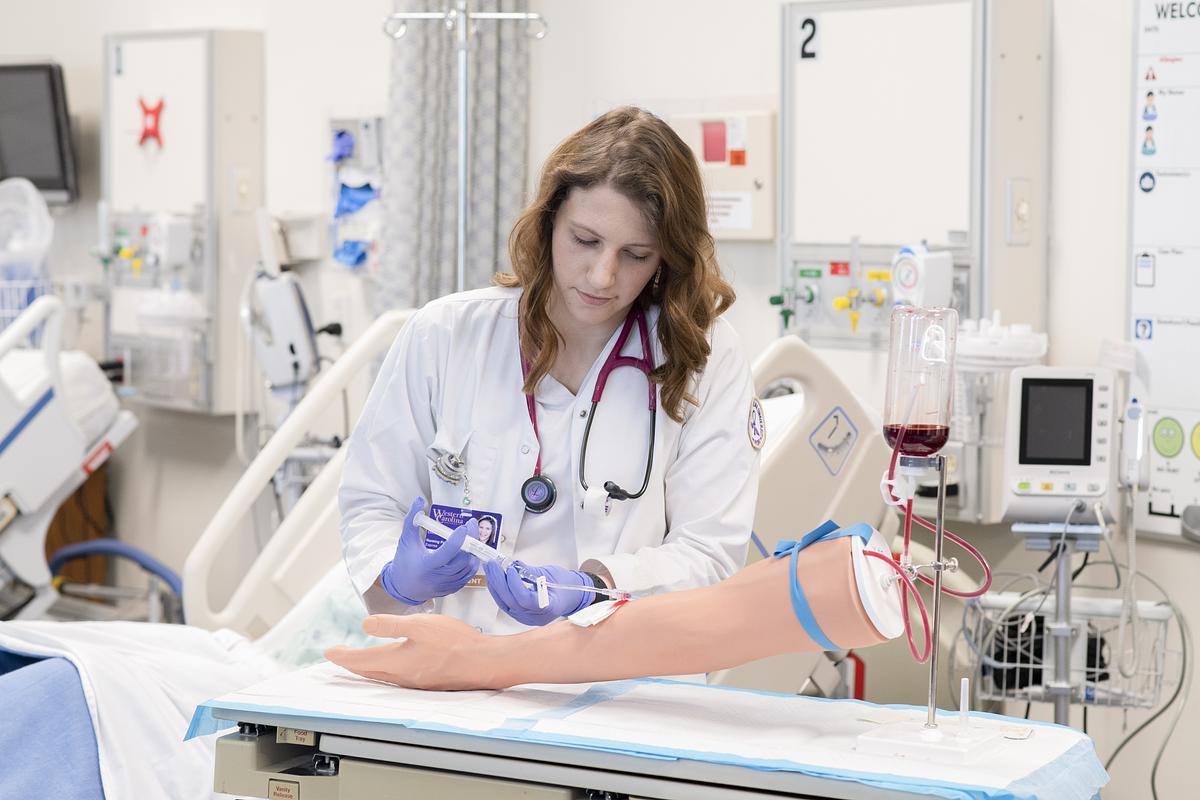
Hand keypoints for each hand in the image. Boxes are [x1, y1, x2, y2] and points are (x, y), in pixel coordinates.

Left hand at [326, 614, 500, 689]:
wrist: (483, 663)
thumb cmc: (455, 642)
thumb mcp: (420, 625)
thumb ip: (390, 625)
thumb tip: (364, 625)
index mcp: (396, 662)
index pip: (361, 661)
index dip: (342, 656)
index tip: (329, 652)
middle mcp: (402, 676)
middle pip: (368, 672)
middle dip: (351, 664)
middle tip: (339, 657)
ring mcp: (415, 682)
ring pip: (382, 676)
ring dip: (367, 669)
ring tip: (359, 662)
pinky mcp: (427, 682)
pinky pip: (396, 678)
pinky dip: (384, 671)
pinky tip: (391, 665)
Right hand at [379, 497, 479, 604]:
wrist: (403, 586)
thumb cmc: (404, 560)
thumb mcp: (406, 539)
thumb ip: (412, 519)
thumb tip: (420, 500)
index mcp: (426, 566)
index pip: (446, 553)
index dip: (457, 540)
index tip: (464, 526)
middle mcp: (438, 577)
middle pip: (463, 560)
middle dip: (471, 540)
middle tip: (472, 524)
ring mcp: (447, 585)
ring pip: (468, 567)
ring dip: (473, 550)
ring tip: (471, 535)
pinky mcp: (453, 588)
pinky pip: (468, 574)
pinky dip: (471, 561)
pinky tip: (469, 549)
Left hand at [484, 560, 591, 626]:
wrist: (572, 597)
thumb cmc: (566, 586)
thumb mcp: (551, 574)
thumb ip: (530, 571)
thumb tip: (513, 565)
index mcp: (548, 608)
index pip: (525, 600)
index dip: (515, 584)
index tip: (511, 569)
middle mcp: (535, 617)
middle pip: (511, 602)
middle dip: (499, 582)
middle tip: (493, 565)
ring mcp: (527, 618)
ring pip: (505, 604)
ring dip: (496, 585)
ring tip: (491, 569)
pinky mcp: (521, 615)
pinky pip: (506, 604)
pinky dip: (499, 591)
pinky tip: (495, 579)